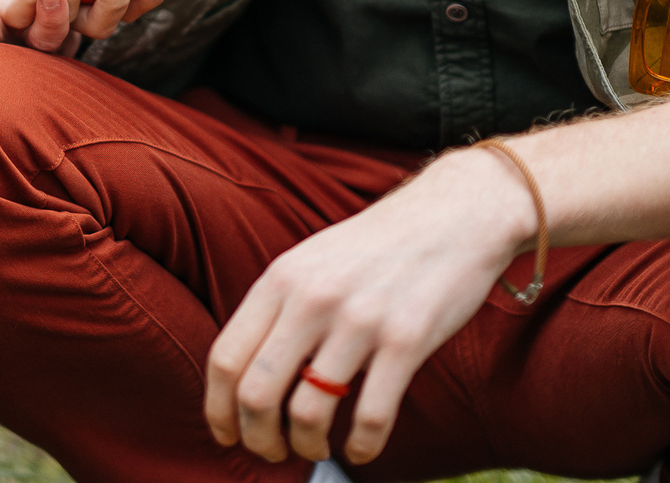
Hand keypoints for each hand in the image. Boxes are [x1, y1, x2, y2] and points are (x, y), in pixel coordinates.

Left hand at [203, 146, 538, 465]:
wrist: (451, 216)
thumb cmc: (375, 248)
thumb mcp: (310, 262)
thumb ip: (278, 309)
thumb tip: (244, 376)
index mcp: (280, 279)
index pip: (225, 357)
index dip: (218, 409)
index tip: (227, 435)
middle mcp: (312, 298)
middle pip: (256, 393)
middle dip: (257, 438)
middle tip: (272, 452)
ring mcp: (359, 319)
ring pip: (308, 411)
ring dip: (307, 446)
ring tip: (315, 448)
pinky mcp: (406, 339)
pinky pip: (371, 416)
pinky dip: (362, 447)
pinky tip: (362, 449)